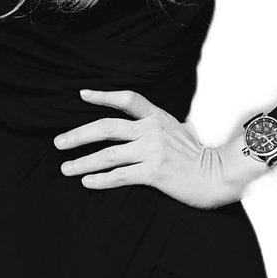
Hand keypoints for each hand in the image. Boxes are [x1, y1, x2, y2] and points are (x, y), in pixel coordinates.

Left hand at [54, 89, 232, 209]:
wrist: (218, 176)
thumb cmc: (197, 155)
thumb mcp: (178, 130)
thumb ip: (156, 125)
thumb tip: (135, 124)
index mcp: (157, 117)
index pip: (127, 99)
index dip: (103, 96)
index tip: (83, 95)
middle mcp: (152, 131)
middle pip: (106, 128)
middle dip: (78, 135)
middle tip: (58, 143)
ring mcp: (153, 151)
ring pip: (108, 154)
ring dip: (83, 161)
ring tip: (64, 168)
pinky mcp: (154, 173)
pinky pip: (120, 175)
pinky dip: (100, 179)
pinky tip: (86, 182)